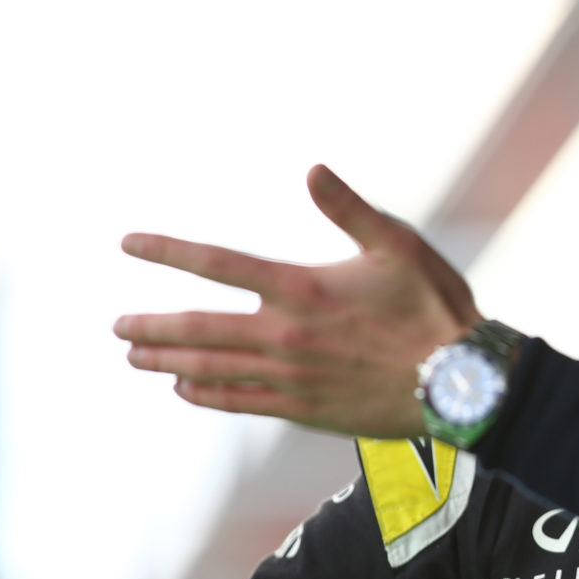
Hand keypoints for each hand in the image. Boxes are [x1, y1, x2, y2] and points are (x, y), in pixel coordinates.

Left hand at [115, 165, 481, 436]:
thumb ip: (350, 209)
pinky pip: (240, 402)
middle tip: (117, 326)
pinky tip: (186, 390)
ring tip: (136, 356)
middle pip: (198, 327)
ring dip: (168, 360)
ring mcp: (291, 376)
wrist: (461, 383)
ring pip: (212, 368)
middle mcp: (285, 334)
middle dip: (152, 326)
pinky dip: (206, 394)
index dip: (167, 251)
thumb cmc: (435, 309)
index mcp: (301, 288)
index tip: (128, 243)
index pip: (216, 264)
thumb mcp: (399, 246)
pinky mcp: (305, 408)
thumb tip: (312, 169)